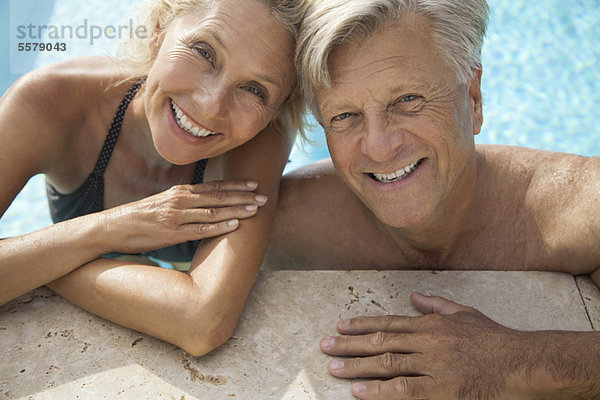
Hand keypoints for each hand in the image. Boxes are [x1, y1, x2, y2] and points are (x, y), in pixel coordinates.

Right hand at [99, 180, 266, 253]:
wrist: (112, 227)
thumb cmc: (139, 217)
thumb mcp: (163, 203)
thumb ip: (183, 202)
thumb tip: (203, 204)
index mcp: (180, 192)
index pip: (213, 186)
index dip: (235, 186)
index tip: (253, 184)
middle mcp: (180, 200)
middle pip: (218, 197)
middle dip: (243, 197)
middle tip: (264, 196)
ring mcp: (177, 216)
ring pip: (213, 212)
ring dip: (237, 210)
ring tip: (256, 210)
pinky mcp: (172, 233)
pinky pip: (201, 230)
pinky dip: (220, 228)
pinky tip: (235, 225)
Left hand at [320, 292, 529, 399]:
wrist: (521, 362)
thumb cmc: (493, 338)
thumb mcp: (464, 314)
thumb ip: (435, 305)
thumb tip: (413, 298)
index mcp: (430, 324)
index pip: (389, 323)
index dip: (362, 325)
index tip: (340, 327)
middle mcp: (427, 341)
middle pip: (381, 342)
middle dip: (349, 345)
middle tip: (324, 347)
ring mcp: (433, 366)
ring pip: (387, 364)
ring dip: (357, 367)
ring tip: (332, 368)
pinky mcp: (442, 390)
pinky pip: (405, 391)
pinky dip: (380, 391)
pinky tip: (359, 392)